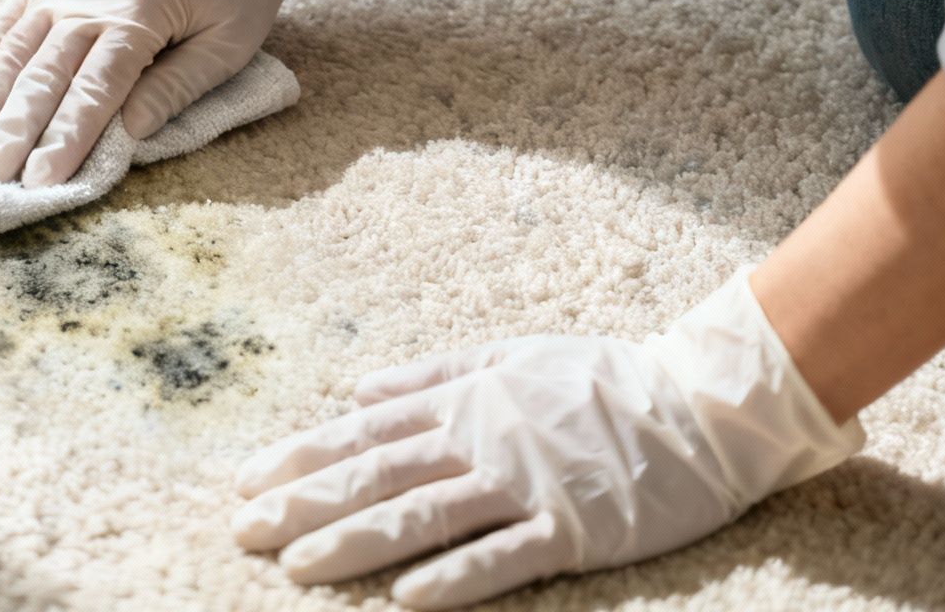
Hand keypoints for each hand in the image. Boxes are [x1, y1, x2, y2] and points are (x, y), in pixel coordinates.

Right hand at [0, 0, 363, 185]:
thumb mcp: (231, 40)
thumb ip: (178, 86)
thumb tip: (129, 134)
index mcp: (141, 11)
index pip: (95, 89)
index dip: (65, 137)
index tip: (39, 181)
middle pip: (43, 73)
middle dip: (10, 131)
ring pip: (14, 46)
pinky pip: (10, 15)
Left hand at [231, 270, 863, 607]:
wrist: (701, 402)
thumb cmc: (601, 381)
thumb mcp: (508, 357)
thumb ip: (432, 377)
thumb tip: (356, 387)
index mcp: (466, 399)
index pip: (366, 429)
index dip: (302, 455)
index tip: (247, 480)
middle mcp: (483, 438)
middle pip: (378, 471)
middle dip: (305, 501)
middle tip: (243, 529)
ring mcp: (526, 483)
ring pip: (424, 513)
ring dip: (357, 540)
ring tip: (299, 567)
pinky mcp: (572, 526)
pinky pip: (503, 556)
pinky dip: (453, 578)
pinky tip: (404, 600)